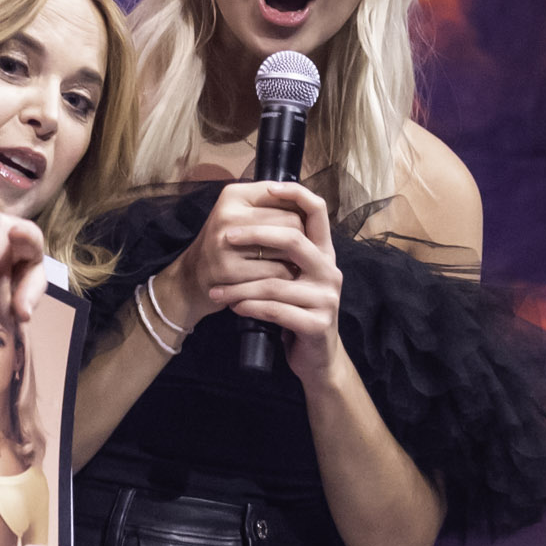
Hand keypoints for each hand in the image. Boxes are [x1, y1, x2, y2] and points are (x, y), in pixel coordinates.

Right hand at [150, 179, 308, 328]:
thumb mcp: (241, 215)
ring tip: (289, 266)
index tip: (300, 230)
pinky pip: (277, 271)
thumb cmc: (226, 244)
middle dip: (301, 240)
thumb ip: (271, 204)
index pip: (287, 198)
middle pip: (292, 222)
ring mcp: (226, 243)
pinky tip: (278, 280)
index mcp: (234, 195)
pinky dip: (284, 278)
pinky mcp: (229, 270)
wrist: (192, 277)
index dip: (300, 215)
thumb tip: (310, 205)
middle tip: (297, 252)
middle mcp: (227, 214)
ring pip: (288, 248)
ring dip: (295, 261)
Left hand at [200, 183, 344, 379]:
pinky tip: (234, 307)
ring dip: (239, 286)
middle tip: (224, 237)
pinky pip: (276, 310)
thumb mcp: (294, 276)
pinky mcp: (318, 324)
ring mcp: (327, 298)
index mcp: (323, 252)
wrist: (316, 358)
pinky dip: (250, 307)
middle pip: (294, 239)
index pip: (317, 211)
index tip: (268, 187)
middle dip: (255, 234)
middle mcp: (330, 270)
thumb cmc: (296, 309)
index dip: (295, 194)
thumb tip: (254, 209)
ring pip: (275, 282)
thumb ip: (284, 249)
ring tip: (216, 290)